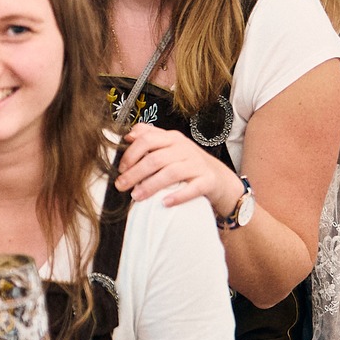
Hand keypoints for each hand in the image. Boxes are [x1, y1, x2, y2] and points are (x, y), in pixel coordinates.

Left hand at [115, 124, 241, 215]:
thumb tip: (128, 136)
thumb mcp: (170, 146)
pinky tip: (165, 203)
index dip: (130, 154)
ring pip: (171, 173)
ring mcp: (197, 164)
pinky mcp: (208, 181)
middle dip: (134, 173)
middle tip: (121, 186)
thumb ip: (150, 137)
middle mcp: (184, 148)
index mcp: (172, 138)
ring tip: (137, 196)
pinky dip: (178, 196)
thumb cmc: (188, 163)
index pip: (147, 140)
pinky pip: (192, 188)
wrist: (219, 177)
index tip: (121, 169)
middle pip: (155, 159)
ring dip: (150, 186)